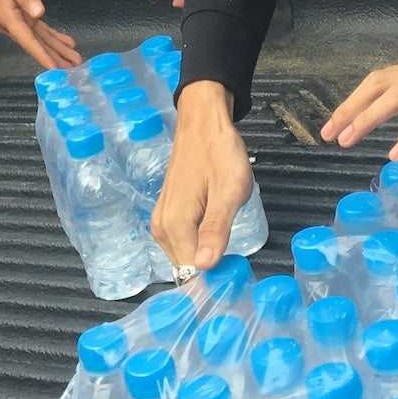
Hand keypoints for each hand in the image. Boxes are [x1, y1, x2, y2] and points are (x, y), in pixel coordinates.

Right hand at [0, 0, 79, 69]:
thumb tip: (39, 14)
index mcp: (7, 18)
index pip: (27, 40)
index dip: (41, 55)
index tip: (54, 69)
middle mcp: (11, 24)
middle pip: (36, 43)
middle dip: (55, 55)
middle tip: (73, 68)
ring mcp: (15, 20)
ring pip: (39, 37)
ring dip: (55, 48)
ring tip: (73, 59)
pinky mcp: (19, 14)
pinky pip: (37, 29)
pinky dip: (50, 35)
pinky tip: (63, 42)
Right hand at [153, 81, 254, 269]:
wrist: (202, 122)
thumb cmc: (219, 153)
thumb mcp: (228, 191)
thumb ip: (216, 230)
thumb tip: (204, 267)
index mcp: (174, 226)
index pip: (191, 273)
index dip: (215, 277)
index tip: (236, 272)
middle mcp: (161, 229)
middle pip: (187, 268)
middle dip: (210, 268)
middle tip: (236, 251)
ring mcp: (162, 222)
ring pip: (185, 257)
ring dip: (205, 255)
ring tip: (227, 237)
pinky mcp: (167, 215)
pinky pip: (183, 243)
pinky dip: (199, 244)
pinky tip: (215, 231)